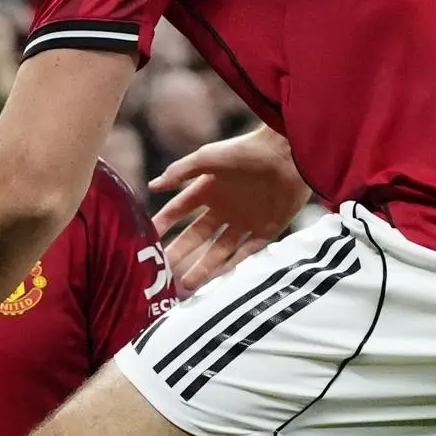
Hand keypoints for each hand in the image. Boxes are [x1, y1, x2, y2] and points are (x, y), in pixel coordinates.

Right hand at [151, 127, 309, 290]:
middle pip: (198, 235)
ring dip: (204, 267)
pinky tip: (218, 280)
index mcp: (209, 189)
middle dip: (181, 253)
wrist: (287, 153)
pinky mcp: (268, 229)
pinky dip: (233, 265)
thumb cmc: (246, 150)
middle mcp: (225, 207)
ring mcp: (246, 220)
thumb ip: (181, 172)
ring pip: (220, 249)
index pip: (180, 211)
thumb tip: (152, 186)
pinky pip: (248, 252)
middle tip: (164, 271)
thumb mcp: (208, 158)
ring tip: (187, 284)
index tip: (148, 241)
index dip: (164, 224)